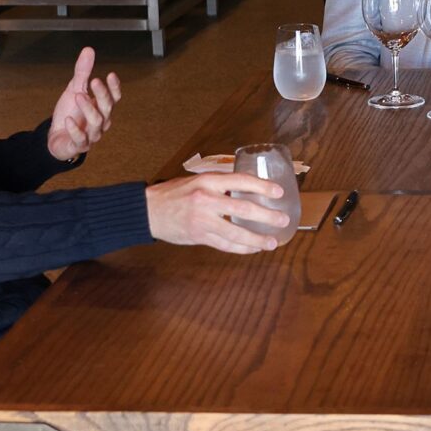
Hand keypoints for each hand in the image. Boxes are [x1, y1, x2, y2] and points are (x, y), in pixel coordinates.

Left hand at [46, 46, 120, 161]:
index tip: (110, 74)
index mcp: (102, 108)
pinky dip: (75, 129)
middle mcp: (101, 121)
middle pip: (107, 108)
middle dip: (102, 95)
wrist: (57, 136)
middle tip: (94, 81)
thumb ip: (83, 72)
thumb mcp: (74, 89)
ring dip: (88, 108)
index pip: (114, 98)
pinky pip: (80, 139)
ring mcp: (92, 134)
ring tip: (77, 96)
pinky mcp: (79, 145)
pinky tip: (68, 120)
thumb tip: (89, 50)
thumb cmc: (70, 112)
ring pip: (96, 122)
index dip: (114, 87)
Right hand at [145, 173, 289, 253]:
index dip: (262, 186)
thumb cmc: (174, 194)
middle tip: (282, 219)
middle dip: (267, 215)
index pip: (241, 181)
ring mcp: (203, 220)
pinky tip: (252, 249)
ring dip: (257, 239)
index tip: (278, 192)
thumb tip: (247, 187)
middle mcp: (206, 200)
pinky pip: (225, 245)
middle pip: (244, 209)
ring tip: (272, 242)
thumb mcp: (196, 181)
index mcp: (207, 181)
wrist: (148, 211)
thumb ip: (219, 184)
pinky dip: (241, 248)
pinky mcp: (199, 236)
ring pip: (236, 233)